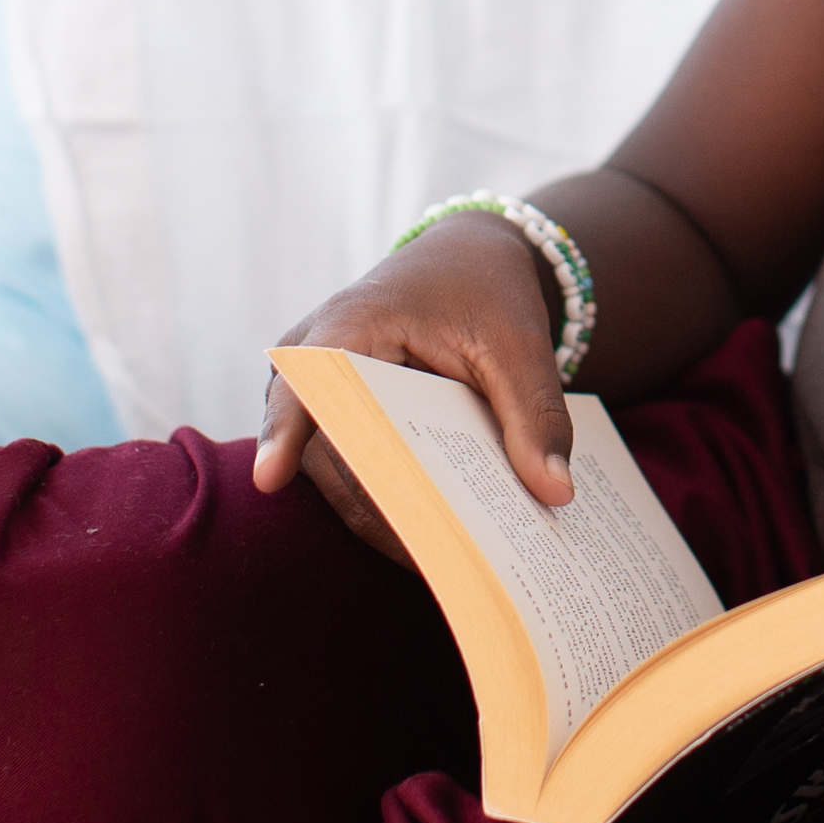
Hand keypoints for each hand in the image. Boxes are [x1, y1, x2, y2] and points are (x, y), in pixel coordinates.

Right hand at [253, 210, 575, 560]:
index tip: (268, 479)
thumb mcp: (521, 345)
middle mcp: (312, 363)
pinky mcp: (337, 423)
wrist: (467, 261)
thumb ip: (537, 415)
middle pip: (328, 452)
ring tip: (454, 560)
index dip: (284, 433)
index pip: (305, 383)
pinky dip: (396, 504)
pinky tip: (446, 537)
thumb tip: (555, 492)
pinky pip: (356, 475)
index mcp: (348, 325)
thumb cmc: (483, 290)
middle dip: (380, 506)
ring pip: (340, 477)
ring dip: (391, 516)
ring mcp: (317, 397)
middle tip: (441, 560)